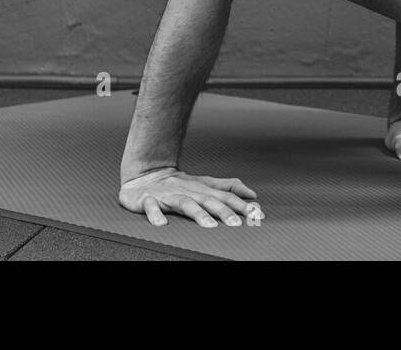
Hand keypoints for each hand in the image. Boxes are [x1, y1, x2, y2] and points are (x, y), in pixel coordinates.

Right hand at [119, 167, 263, 226]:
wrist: (144, 174)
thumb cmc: (177, 183)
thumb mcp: (204, 184)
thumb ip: (227, 187)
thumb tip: (252, 194)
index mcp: (201, 189)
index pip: (225, 196)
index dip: (241, 205)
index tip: (256, 213)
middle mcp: (187, 191)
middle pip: (208, 201)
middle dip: (224, 211)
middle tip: (237, 223)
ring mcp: (167, 196)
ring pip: (184, 204)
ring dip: (197, 214)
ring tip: (209, 226)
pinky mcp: (147, 200)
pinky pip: (151, 208)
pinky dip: (155, 215)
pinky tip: (161, 223)